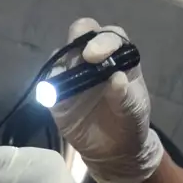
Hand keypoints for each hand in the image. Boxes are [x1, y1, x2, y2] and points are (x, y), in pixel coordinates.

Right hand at [48, 18, 163, 182]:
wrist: (115, 149)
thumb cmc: (129, 121)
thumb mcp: (134, 110)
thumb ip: (125, 96)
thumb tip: (117, 79)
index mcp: (117, 56)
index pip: (110, 37)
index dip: (104, 41)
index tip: (97, 55)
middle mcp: (93, 59)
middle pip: (81, 33)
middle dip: (79, 36)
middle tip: (84, 55)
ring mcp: (73, 73)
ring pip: (61, 54)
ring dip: (62, 60)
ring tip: (68, 78)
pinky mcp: (58, 93)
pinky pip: (48, 83)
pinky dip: (48, 85)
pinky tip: (53, 94)